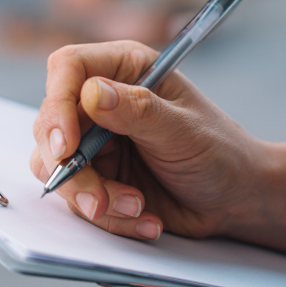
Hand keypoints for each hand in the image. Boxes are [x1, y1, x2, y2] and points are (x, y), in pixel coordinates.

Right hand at [30, 40, 265, 240]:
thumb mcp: (183, 130)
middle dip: (71, 170)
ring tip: (137, 208)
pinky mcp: (96, 176)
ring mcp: (95, 140)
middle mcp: (103, 101)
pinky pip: (76, 198)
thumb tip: (91, 92)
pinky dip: (108, 216)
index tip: (64, 146)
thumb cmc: (219, 151)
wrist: (235, 198)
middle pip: (50, 124)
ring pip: (55, 167)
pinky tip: (146, 219)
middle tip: (98, 199)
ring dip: (91, 197)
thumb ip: (138, 110)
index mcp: (126, 68)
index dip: (56, 103)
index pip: (68, 68)